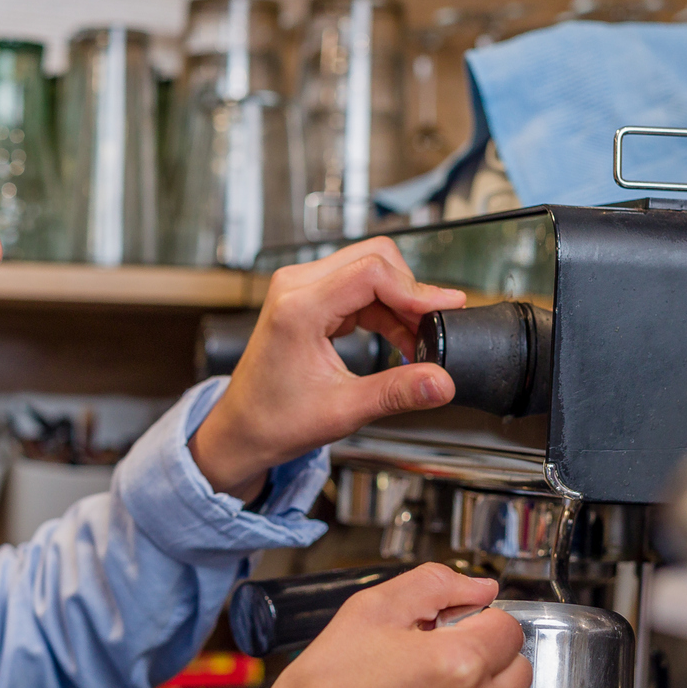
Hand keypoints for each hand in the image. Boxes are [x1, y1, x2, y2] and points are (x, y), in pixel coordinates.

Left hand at [189, 238, 466, 499]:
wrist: (242, 429)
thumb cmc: (274, 419)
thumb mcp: (343, 410)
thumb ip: (397, 392)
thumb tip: (440, 382)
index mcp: (298, 307)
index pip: (372, 272)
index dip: (415, 289)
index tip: (444, 310)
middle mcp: (296, 286)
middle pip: (373, 259)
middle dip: (410, 292)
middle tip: (433, 327)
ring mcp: (300, 288)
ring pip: (368, 270)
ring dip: (399, 302)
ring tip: (418, 340)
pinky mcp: (308, 298)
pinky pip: (357, 288)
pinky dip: (383, 309)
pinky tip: (399, 337)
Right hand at [244, 564, 533, 687]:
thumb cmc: (333, 675)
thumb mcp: (376, 606)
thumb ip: (437, 583)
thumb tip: (479, 587)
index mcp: (457, 662)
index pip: (508, 625)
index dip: (475, 617)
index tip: (448, 624)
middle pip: (519, 662)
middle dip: (488, 649)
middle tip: (443, 649)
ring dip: (497, 685)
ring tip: (452, 680)